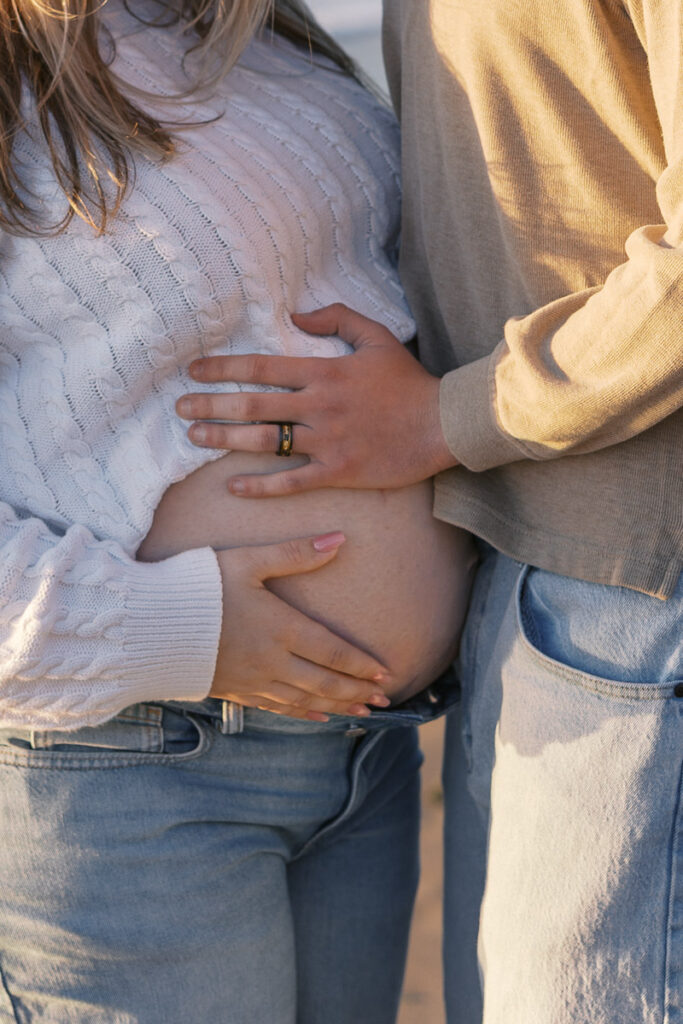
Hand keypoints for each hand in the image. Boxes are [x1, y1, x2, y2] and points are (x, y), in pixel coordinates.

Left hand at [177, 304, 456, 497]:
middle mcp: (318, 406)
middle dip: (210, 406)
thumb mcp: (377, 336)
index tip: (193, 371)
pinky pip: (291, 481)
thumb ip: (336, 319)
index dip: (222, 368)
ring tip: (194, 438)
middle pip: (252, 406)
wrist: (442, 424)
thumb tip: (296, 314)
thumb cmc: (409, 382)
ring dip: (224, 440)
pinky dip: (261, 486)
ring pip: (264, 442)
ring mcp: (326, 442)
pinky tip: (234, 486)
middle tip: (180, 409)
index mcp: (324, 373)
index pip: (261, 367)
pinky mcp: (338, 472)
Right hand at [211, 531, 390, 720]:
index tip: (387, 673)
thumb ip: (295, 553)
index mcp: (282, 628)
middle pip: (325, 681)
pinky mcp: (233, 690)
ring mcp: (253, 680)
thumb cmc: (197, 585)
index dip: (362, 665)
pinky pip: (277, 708)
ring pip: (305, 700)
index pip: (334, 652)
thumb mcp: (248, 560)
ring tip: (363, 712)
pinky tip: (316, 718)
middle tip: (387, 700)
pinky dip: (302, 714)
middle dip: (358, 691)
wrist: (148, 625)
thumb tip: (339, 540)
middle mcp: (273, 660)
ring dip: (337, 707)